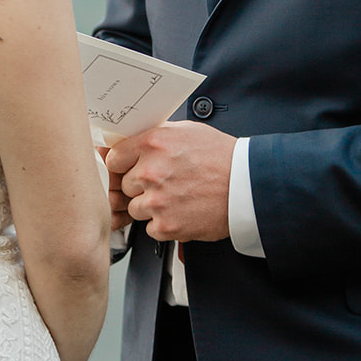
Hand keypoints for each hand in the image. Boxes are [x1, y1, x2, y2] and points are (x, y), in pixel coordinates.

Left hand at [104, 122, 234, 242]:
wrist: (246, 186)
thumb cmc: (221, 157)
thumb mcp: (186, 131)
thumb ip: (155, 136)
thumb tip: (130, 143)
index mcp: (152, 144)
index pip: (114, 159)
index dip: (124, 166)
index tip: (132, 169)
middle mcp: (151, 172)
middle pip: (124, 186)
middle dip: (140, 187)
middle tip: (166, 184)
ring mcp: (157, 201)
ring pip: (136, 209)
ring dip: (151, 207)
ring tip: (177, 198)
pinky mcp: (166, 225)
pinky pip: (150, 229)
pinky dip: (164, 225)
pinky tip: (182, 212)